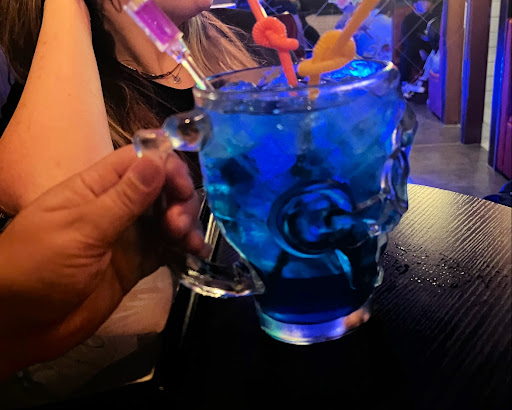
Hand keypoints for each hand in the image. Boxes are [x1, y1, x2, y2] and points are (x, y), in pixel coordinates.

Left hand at [0, 145, 208, 377]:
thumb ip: (124, 198)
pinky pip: (168, 247)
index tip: (182, 186)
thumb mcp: (81, 230)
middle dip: (179, 198)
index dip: (166, 166)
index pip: (139, 160)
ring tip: (189, 242)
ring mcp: (128, 235)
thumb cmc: (38, 267)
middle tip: (178, 223)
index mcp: (95, 188)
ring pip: (168, 216)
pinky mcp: (137, 263)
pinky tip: (195, 252)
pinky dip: (184, 246)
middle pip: (160, 187)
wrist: (21, 325)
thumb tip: (159, 160)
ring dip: (185, 221)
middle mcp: (116, 206)